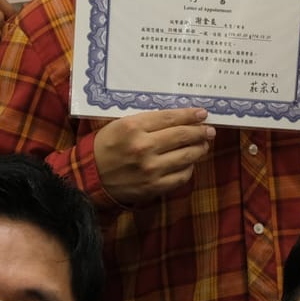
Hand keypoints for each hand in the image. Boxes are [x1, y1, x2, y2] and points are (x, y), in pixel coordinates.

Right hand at [91, 108, 213, 205]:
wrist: (90, 177)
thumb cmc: (106, 147)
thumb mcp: (120, 125)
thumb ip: (147, 121)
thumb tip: (178, 118)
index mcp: (133, 127)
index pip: (170, 118)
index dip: (190, 115)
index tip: (202, 113)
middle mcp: (144, 147)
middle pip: (182, 136)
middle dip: (200, 132)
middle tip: (209, 130)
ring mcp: (150, 169)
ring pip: (186, 156)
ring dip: (199, 149)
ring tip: (202, 145)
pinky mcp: (153, 187)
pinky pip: (181, 176)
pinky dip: (188, 168)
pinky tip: (188, 163)